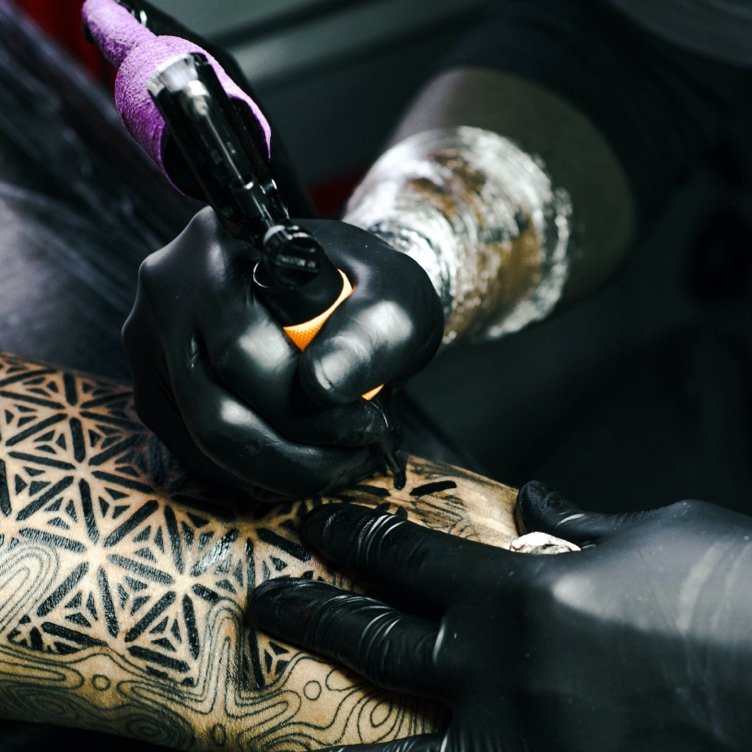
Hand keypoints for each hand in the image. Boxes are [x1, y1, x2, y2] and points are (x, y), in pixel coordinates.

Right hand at [123, 208, 442, 499]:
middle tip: (357, 458)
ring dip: (278, 472)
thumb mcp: (393, 295)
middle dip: (294, 455)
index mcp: (217, 247)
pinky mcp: (156, 388)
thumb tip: (322, 387)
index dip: (309, 410)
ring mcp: (150, 343)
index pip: (241, 351)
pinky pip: (195, 454)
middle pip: (212, 411)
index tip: (369, 426)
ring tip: (339, 463)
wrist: (340, 287)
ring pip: (201, 444)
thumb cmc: (366, 287)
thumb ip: (366, 335)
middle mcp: (167, 291)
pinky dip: (254, 472)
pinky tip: (302, 461)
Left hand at [249, 484, 751, 749]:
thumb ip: (581, 522)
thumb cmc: (736, 597)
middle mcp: (502, 676)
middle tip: (271, 599)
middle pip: (378, 639)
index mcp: (522, 596)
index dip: (356, 539)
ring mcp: (523, 748)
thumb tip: (537, 502)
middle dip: (314, 614)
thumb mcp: (656, 534)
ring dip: (341, 737)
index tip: (319, 529)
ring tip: (287, 726)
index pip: (409, 558)